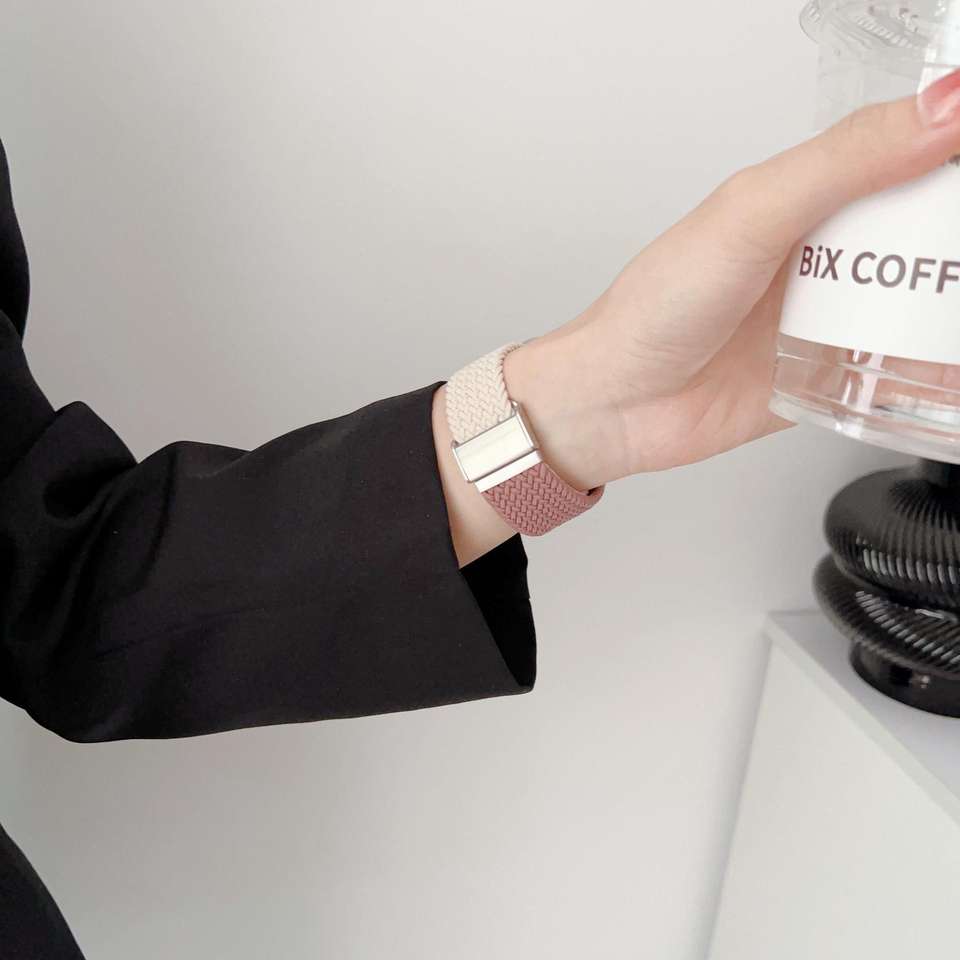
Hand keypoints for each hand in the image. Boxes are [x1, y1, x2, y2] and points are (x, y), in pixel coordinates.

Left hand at [502, 68, 959, 490]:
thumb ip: (843, 162)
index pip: (909, 155)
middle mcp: (823, 254)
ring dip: (949, 307)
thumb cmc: (657, 308)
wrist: (617, 404)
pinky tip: (947, 368)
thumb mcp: (750, 216)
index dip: (950, 160)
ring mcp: (828, 315)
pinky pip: (899, 368)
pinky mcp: (830, 375)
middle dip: (954, 241)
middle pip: (926, 230)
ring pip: (921, 300)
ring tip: (958, 317)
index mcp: (807, 197)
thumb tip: (943, 107)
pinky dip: (934, 369)